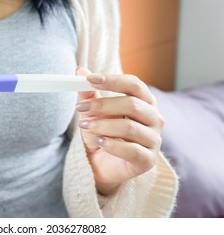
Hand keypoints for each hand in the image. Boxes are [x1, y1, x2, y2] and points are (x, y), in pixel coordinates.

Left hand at [76, 67, 164, 195]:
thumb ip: (89, 93)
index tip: (89, 79)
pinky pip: (132, 150)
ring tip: (85, 126)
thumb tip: (80, 70)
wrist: (100, 164)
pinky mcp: (148, 160)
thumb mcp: (92, 112)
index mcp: (144, 101)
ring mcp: (154, 139)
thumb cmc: (101, 133)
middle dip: (103, 105)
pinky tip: (99, 142)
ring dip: (103, 125)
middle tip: (80, 107)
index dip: (112, 80)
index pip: (134, 84)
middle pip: (132, 104)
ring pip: (130, 127)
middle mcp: (154, 118)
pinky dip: (112, 145)